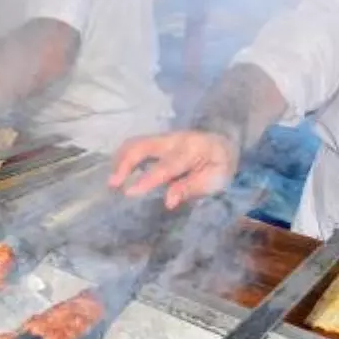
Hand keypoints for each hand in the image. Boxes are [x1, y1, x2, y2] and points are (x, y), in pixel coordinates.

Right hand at [109, 130, 239, 209]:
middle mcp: (173, 140)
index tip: (128, 193)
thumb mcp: (214, 181)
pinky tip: (118, 171)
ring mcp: (163, 137)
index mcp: (191, 150)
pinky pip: (135, 144)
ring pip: (134, 142)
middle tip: (113, 184)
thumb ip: (190, 189)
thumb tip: (168, 201)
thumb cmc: (219, 167)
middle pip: (141, 146)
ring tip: (112, 179)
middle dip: (124, 164)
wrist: (226, 142)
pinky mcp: (156, 139)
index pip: (165, 166)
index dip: (146, 180)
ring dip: (120, 160)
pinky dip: (123, 157)